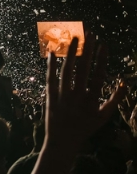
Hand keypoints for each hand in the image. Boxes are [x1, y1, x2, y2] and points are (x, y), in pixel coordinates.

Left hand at [45, 35, 126, 153]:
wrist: (62, 140)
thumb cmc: (86, 127)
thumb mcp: (104, 116)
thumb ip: (115, 99)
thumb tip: (124, 82)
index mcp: (91, 100)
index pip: (98, 75)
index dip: (101, 59)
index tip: (104, 44)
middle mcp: (75, 96)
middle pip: (81, 69)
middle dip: (86, 50)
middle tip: (90, 33)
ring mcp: (61, 95)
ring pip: (65, 69)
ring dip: (70, 52)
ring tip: (74, 37)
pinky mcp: (49, 95)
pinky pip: (50, 76)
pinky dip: (50, 63)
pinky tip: (52, 50)